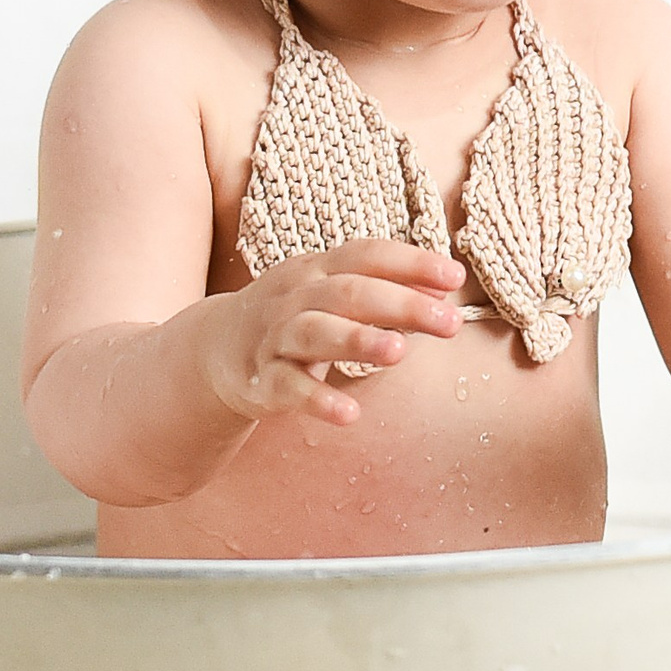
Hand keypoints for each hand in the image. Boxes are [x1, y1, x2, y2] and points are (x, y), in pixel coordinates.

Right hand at [200, 240, 466, 428]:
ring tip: (399, 352)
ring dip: (358, 340)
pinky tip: (349, 415)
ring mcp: (275, 337)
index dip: (411, 263)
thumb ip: (387, 288)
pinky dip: (318, 400)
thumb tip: (447, 288)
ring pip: (316, 332)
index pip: (367, 255)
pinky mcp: (261, 379)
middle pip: (349, 293)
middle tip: (450, 322)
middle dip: (402, 305)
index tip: (454, 277)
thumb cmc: (294, 315)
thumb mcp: (333, 292)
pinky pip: (289, 387)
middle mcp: (296, 296)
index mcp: (318, 268)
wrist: (215, 348)